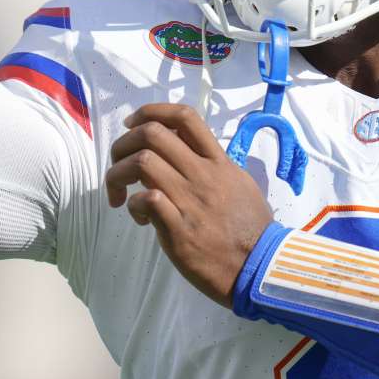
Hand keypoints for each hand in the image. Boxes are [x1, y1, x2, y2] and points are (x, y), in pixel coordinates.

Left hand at [107, 104, 275, 307]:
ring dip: (119, 174)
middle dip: (124, 143)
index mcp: (218, 161)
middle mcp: (203, 174)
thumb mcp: (240, 184)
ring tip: (120, 193)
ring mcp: (190, 200)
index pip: (185, 117)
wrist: (259, 267)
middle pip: (152, 134)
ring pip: (142, 163)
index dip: (151, 111)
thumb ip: (214, 166)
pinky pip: (146, 200)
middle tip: (119, 162)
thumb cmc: (251, 228)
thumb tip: (188, 154)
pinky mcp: (179, 229)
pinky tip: (140, 218)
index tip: (133, 124)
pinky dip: (133, 204)